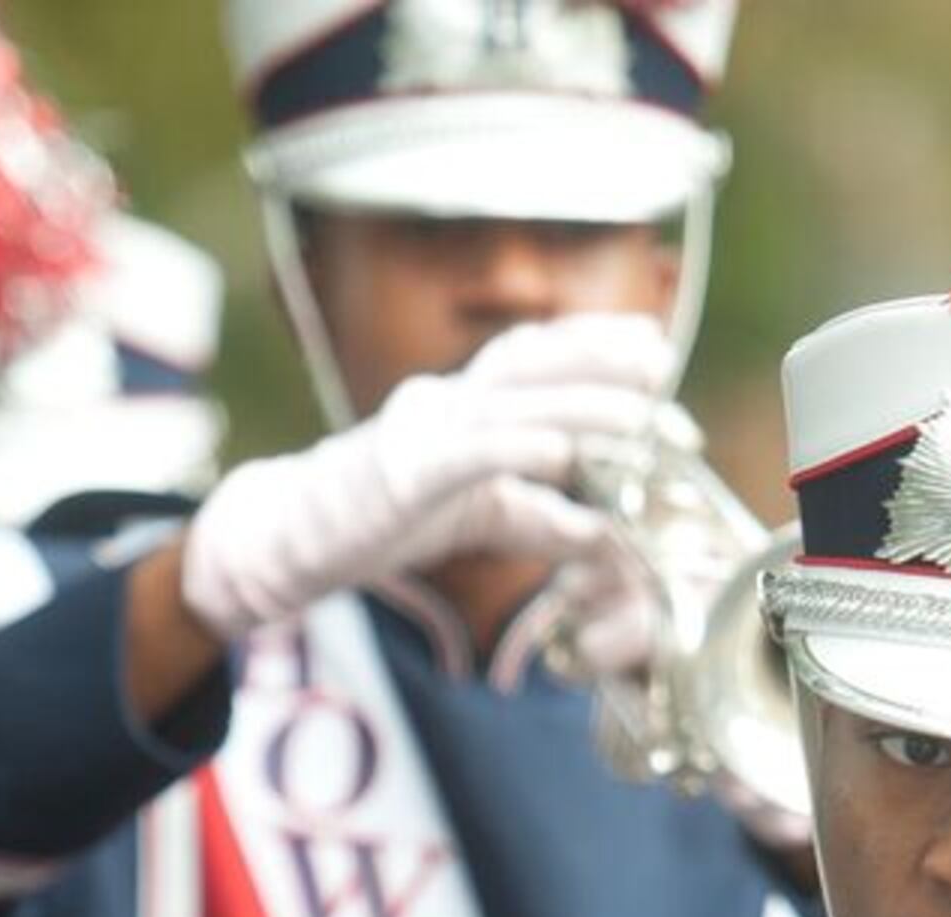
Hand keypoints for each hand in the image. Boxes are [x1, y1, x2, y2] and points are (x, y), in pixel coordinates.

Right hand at [175, 315, 672, 641]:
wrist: (287, 539)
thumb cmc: (380, 520)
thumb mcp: (477, 517)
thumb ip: (539, 519)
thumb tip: (605, 535)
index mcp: (458, 402)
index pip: (533, 357)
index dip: (593, 344)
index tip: (655, 349)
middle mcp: (443, 401)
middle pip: (530, 362)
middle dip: (600, 357)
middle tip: (663, 363)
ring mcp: (420, 432)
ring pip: (513, 405)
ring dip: (582, 405)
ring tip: (641, 415)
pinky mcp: (403, 474)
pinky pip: (470, 454)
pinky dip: (520, 449)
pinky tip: (564, 454)